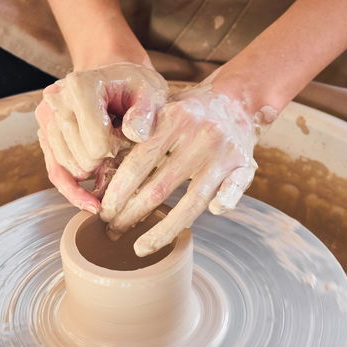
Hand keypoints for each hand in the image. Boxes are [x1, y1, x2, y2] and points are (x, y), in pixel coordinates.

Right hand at [36, 62, 167, 212]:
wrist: (116, 79)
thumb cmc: (135, 87)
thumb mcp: (151, 92)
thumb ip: (147, 112)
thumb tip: (136, 135)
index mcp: (79, 86)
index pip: (97, 143)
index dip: (119, 150)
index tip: (131, 138)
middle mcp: (56, 100)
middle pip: (83, 159)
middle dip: (108, 160)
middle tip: (122, 142)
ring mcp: (47, 119)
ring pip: (71, 169)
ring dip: (96, 169)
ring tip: (112, 148)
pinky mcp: (46, 136)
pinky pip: (56, 174)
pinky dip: (74, 192)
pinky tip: (93, 205)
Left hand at [100, 83, 277, 256]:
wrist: (237, 98)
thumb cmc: (188, 112)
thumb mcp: (161, 110)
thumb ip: (137, 135)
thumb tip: (102, 174)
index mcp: (172, 120)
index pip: (137, 163)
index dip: (117, 192)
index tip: (103, 212)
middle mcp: (199, 135)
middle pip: (159, 187)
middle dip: (130, 215)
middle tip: (112, 231)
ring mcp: (223, 152)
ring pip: (192, 200)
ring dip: (164, 229)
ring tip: (141, 247)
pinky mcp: (245, 164)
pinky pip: (235, 188)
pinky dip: (225, 201)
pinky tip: (213, 213)